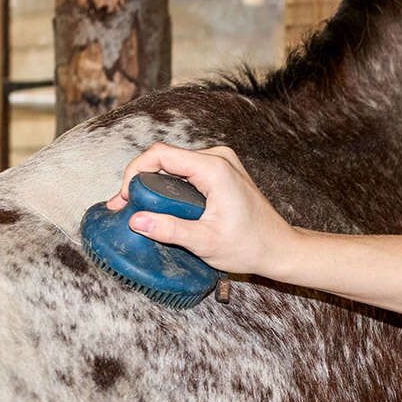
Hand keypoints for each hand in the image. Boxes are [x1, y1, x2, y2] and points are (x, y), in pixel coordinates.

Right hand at [106, 143, 296, 277]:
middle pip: (166, 158)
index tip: (123, 198)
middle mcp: (218, 158)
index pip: (161, 154)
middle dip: (141, 180)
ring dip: (154, 184)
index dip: (135, 171)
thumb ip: (170, 230)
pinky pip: (187, 171)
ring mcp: (221, 162)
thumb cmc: (249, 245)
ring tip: (139, 210)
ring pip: (175, 164)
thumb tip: (135, 220)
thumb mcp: (205, 242)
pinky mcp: (221, 171)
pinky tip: (160, 206)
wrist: (278, 247)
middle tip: (124, 208)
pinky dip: (170, 186)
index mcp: (214, 168)